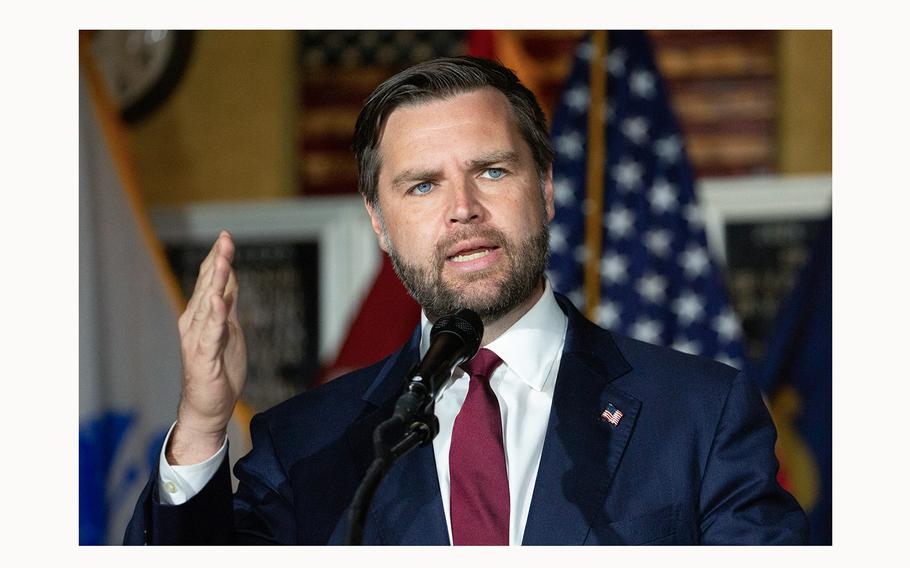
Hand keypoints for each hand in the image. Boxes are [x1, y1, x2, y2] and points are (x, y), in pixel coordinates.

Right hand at [168, 230, 247, 464]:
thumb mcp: (229, 329)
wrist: (208, 406)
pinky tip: (218, 301)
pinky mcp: (204, 358)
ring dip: (215, 283)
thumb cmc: (218, 368)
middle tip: (225, 239)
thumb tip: (231, 276)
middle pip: (208, 287)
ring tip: (222, 261)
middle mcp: (194, 323)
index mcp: (200, 315)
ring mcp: (198, 339)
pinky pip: (210, 334)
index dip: (218, 258)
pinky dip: (214, 317)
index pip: (209, 281)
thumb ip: (228, 304)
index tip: (225, 236)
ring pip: (208, 306)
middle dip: (218, 262)